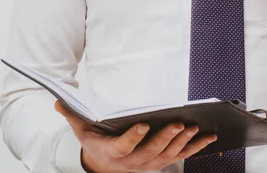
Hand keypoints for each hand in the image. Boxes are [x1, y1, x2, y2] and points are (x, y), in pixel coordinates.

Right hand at [54, 101, 216, 171]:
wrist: (101, 166)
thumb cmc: (94, 141)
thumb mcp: (80, 129)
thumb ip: (72, 114)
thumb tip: (57, 101)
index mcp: (112, 152)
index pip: (123, 147)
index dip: (132, 137)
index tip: (142, 125)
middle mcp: (132, 163)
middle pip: (150, 153)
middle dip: (165, 138)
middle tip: (178, 123)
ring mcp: (148, 165)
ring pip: (167, 157)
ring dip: (182, 143)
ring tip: (194, 127)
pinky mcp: (160, 163)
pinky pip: (180, 157)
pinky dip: (195, 148)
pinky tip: (209, 137)